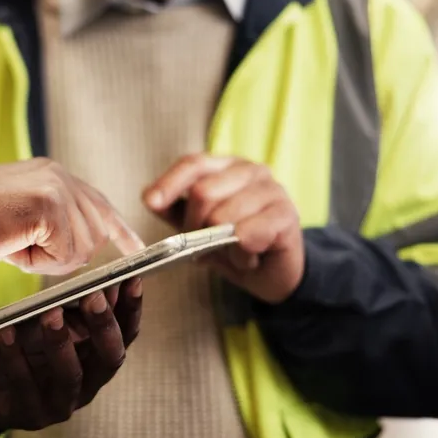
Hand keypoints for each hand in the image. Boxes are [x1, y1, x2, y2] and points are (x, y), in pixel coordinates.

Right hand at [0, 158, 144, 275]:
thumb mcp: (16, 217)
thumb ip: (49, 222)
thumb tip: (81, 247)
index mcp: (49, 172)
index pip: (97, 202)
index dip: (118, 229)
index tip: (135, 248)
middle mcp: (57, 174)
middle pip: (94, 234)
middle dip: (63, 254)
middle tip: (21, 246)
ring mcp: (55, 187)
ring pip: (80, 249)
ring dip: (46, 260)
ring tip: (10, 242)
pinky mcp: (49, 205)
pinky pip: (65, 256)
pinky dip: (37, 263)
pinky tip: (12, 244)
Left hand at [0, 279, 142, 430]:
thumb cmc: (26, 351)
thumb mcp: (54, 327)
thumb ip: (78, 311)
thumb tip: (102, 281)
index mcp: (99, 361)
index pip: (126, 336)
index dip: (132, 309)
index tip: (131, 279)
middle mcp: (89, 385)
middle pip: (109, 359)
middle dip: (104, 326)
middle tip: (93, 297)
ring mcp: (62, 403)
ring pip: (70, 375)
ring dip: (61, 342)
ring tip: (50, 313)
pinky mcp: (32, 414)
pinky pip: (25, 384)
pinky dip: (15, 357)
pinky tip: (5, 332)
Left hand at [142, 154, 303, 302]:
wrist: (270, 273)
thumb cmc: (232, 244)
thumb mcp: (195, 225)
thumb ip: (173, 209)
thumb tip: (150, 198)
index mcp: (225, 166)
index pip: (193, 164)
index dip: (169, 183)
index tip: (151, 202)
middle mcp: (250, 170)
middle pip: (203, 192)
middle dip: (195, 228)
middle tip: (205, 246)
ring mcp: (272, 189)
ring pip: (223, 217)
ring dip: (221, 247)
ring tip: (232, 253)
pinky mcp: (287, 214)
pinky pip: (247, 235)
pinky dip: (240, 256)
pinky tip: (248, 258)